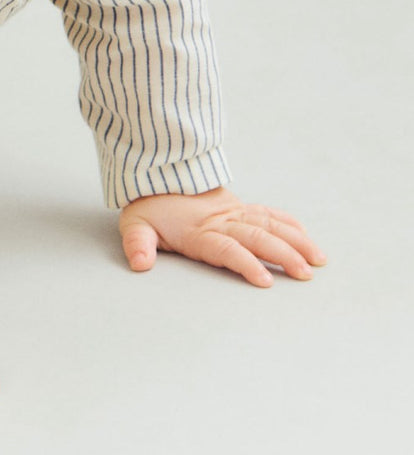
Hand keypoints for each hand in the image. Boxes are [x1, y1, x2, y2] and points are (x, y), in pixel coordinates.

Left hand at [119, 187, 326, 285]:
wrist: (157, 174)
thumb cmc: (149, 207)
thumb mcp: (135, 224)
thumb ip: (138, 244)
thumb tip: (140, 264)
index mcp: (198, 231)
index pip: (226, 248)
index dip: (245, 263)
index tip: (266, 280)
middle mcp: (221, 221)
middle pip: (257, 237)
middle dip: (283, 255)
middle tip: (305, 275)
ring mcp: (234, 213)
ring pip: (270, 225)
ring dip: (295, 242)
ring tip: (318, 260)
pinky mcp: (239, 207)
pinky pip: (268, 213)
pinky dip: (289, 224)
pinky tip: (306, 239)